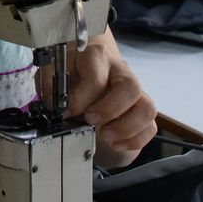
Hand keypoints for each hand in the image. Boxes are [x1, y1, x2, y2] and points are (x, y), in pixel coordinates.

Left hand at [35, 32, 156, 168]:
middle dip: (109, 110)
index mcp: (96, 57)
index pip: (97, 77)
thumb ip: (51, 87)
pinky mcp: (141, 110)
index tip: (68, 112)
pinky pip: (151, 127)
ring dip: (126, 128)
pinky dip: (135, 140)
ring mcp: (135, 90)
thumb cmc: (69, 74)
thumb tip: (56, 106)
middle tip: (90, 121)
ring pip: (147, 108)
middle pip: (131, 87)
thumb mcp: (52, 74)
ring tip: (105, 135)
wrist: (85, 76)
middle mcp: (121, 71)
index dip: (81, 99)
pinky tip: (116, 143)